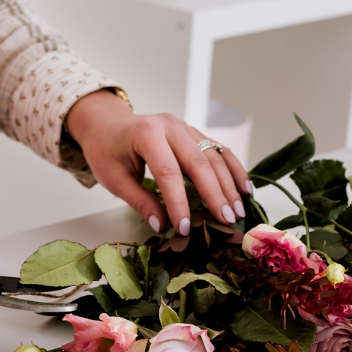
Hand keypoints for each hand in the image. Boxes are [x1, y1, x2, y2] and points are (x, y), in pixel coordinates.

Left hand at [65, 90, 250, 235]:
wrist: (107, 123)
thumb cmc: (107, 150)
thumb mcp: (114, 179)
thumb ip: (139, 202)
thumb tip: (162, 225)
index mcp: (146, 134)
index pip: (168, 172)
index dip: (178, 202)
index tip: (184, 228)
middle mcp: (170, 126)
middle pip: (199, 162)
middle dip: (215, 194)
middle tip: (226, 220)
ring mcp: (185, 127)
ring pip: (214, 156)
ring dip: (229, 185)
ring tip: (238, 211)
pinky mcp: (194, 133)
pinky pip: (218, 150)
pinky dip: (233, 170)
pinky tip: (245, 189)